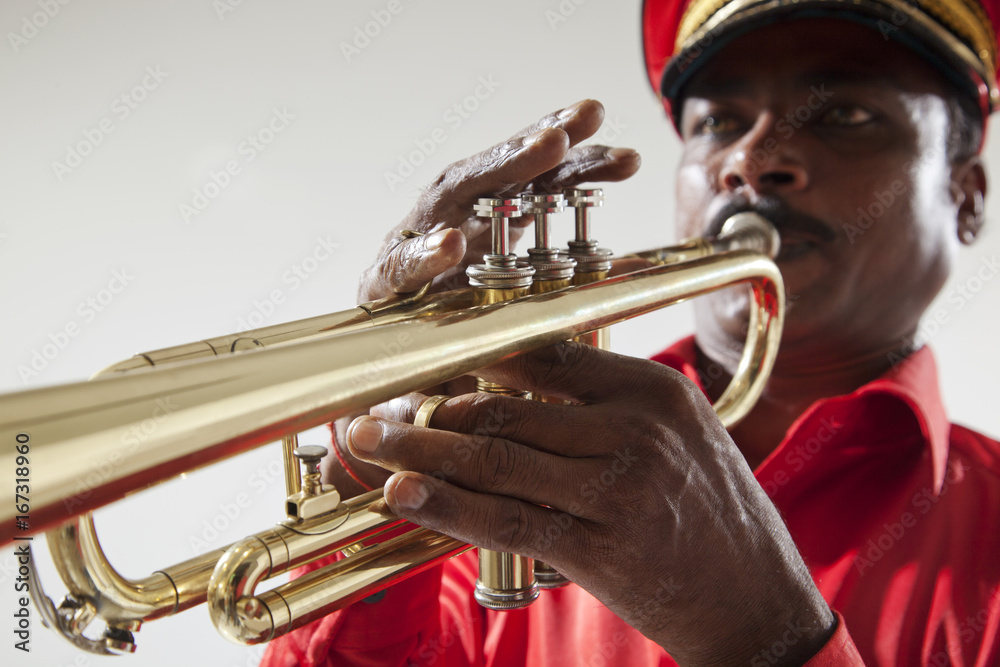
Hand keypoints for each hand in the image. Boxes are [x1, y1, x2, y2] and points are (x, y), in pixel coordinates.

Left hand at [327, 100, 640, 496]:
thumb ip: (408, 404)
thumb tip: (391, 429)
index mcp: (390, 284)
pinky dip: (572, 163)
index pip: (399, 266)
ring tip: (591, 128)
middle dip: (504, 167)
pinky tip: (611, 151)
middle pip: (457, 192)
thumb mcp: (409, 395)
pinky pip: (536, 179)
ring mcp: (463, 216)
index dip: (420, 258)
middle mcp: (423, 236)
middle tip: (548, 147)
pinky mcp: (499, 209)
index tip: (449, 252)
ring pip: (502, 172)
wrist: (419, 333)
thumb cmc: (413, 370)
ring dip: (550, 148)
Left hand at [345, 343, 835, 665]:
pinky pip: (506, 520)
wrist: (756, 599)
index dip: (474, 357)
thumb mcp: (674, 432)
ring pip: (496, 460)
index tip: (428, 360)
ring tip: (371, 441)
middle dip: (430, 406)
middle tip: (379, 404)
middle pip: (506, 408)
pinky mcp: (599, 549)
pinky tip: (406, 494)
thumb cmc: (709, 509)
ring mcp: (617, 492)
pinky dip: (447, 506)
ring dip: (421, 450)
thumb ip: (601, 401)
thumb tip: (509, 376)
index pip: (543, 355)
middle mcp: (634, 432)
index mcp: (651, 390)